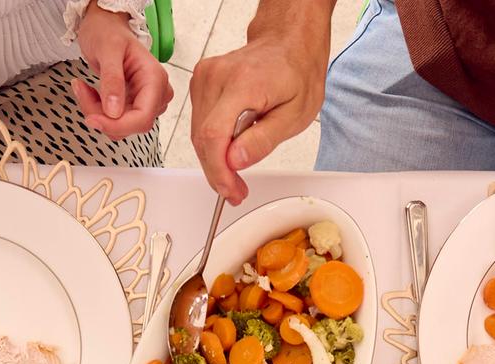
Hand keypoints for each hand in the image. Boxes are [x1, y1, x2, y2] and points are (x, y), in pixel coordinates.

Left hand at [74, 5, 172, 140]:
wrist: (104, 27)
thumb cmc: (108, 31)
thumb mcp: (108, 49)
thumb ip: (112, 79)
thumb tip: (114, 111)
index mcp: (155, 79)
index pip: (142, 118)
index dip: (118, 125)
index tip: (93, 119)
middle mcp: (155, 94)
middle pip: (131, 124)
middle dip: (103, 116)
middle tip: (83, 92)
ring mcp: (146, 102)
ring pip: (121, 127)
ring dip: (98, 113)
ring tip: (85, 89)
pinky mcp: (134, 106)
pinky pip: (115, 122)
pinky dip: (99, 112)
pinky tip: (91, 93)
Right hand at [190, 5, 330, 202]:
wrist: (288, 41)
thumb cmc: (296, 72)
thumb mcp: (295, 114)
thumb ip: (263, 140)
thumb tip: (235, 160)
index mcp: (243, 83)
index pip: (215, 135)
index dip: (219, 171)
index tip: (230, 190)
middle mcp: (217, 77)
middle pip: (203, 138)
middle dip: (218, 172)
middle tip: (235, 191)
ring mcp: (205, 77)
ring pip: (198, 134)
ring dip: (214, 160)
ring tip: (235, 175)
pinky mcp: (201, 81)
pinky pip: (200, 123)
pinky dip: (212, 143)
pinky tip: (229, 150)